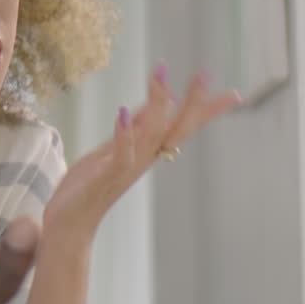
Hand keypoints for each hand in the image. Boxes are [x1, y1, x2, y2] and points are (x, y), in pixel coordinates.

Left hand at [43, 65, 240, 237]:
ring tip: (161, 77)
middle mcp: (142, 161)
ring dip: (157, 106)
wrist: (68, 228)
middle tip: (206, 74)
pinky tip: (123, 113)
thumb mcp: (111, 151)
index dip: (205, 111)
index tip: (236, 95)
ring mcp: (126, 170)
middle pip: (175, 130)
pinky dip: (125, 136)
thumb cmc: (87, 190)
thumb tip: (157, 105)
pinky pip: (121, 156)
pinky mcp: (105, 179)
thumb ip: (134, 130)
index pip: (181, 127)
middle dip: (192, 104)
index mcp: (145, 154)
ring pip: (151, 136)